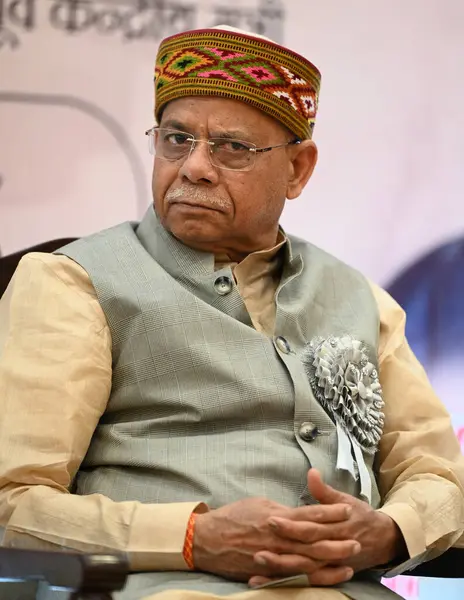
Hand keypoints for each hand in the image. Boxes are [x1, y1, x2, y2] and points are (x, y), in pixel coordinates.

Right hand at [193, 496, 357, 584]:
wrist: (208, 539)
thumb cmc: (233, 517)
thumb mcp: (258, 504)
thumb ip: (280, 510)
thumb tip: (296, 512)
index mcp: (277, 517)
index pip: (309, 514)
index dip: (329, 512)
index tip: (346, 509)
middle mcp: (279, 539)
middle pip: (314, 540)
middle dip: (337, 539)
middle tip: (357, 538)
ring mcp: (275, 557)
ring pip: (308, 561)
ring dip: (330, 562)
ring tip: (350, 561)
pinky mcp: (269, 572)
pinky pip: (295, 577)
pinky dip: (312, 579)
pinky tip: (326, 578)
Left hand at [250, 469, 406, 584]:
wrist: (382, 540)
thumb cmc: (359, 516)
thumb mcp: (345, 500)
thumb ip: (325, 491)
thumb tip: (312, 473)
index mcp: (335, 527)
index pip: (310, 527)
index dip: (291, 525)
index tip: (271, 519)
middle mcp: (332, 548)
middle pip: (304, 550)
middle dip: (281, 549)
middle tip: (257, 545)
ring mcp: (328, 564)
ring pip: (302, 568)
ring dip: (280, 568)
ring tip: (257, 562)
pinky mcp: (326, 573)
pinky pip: (303, 581)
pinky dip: (283, 582)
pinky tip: (263, 581)